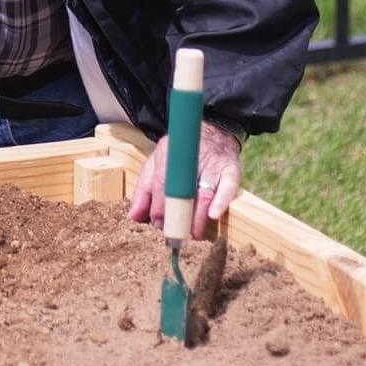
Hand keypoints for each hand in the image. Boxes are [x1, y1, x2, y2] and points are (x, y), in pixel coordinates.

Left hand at [128, 121, 241, 238]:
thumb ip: (145, 188)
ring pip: (204, 193)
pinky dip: (221, 202)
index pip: (161, 182)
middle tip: (173, 232)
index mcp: (169, 153)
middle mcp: (191, 157)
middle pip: (182, 189)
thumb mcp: (157, 162)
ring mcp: (212, 163)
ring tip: (192, 233)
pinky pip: (228, 187)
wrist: (212, 131)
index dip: (158, 206)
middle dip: (176, 214)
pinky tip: (212, 215)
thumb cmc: (180, 153)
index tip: (157, 223)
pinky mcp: (231, 169)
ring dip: (197, 216)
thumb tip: (134, 216)